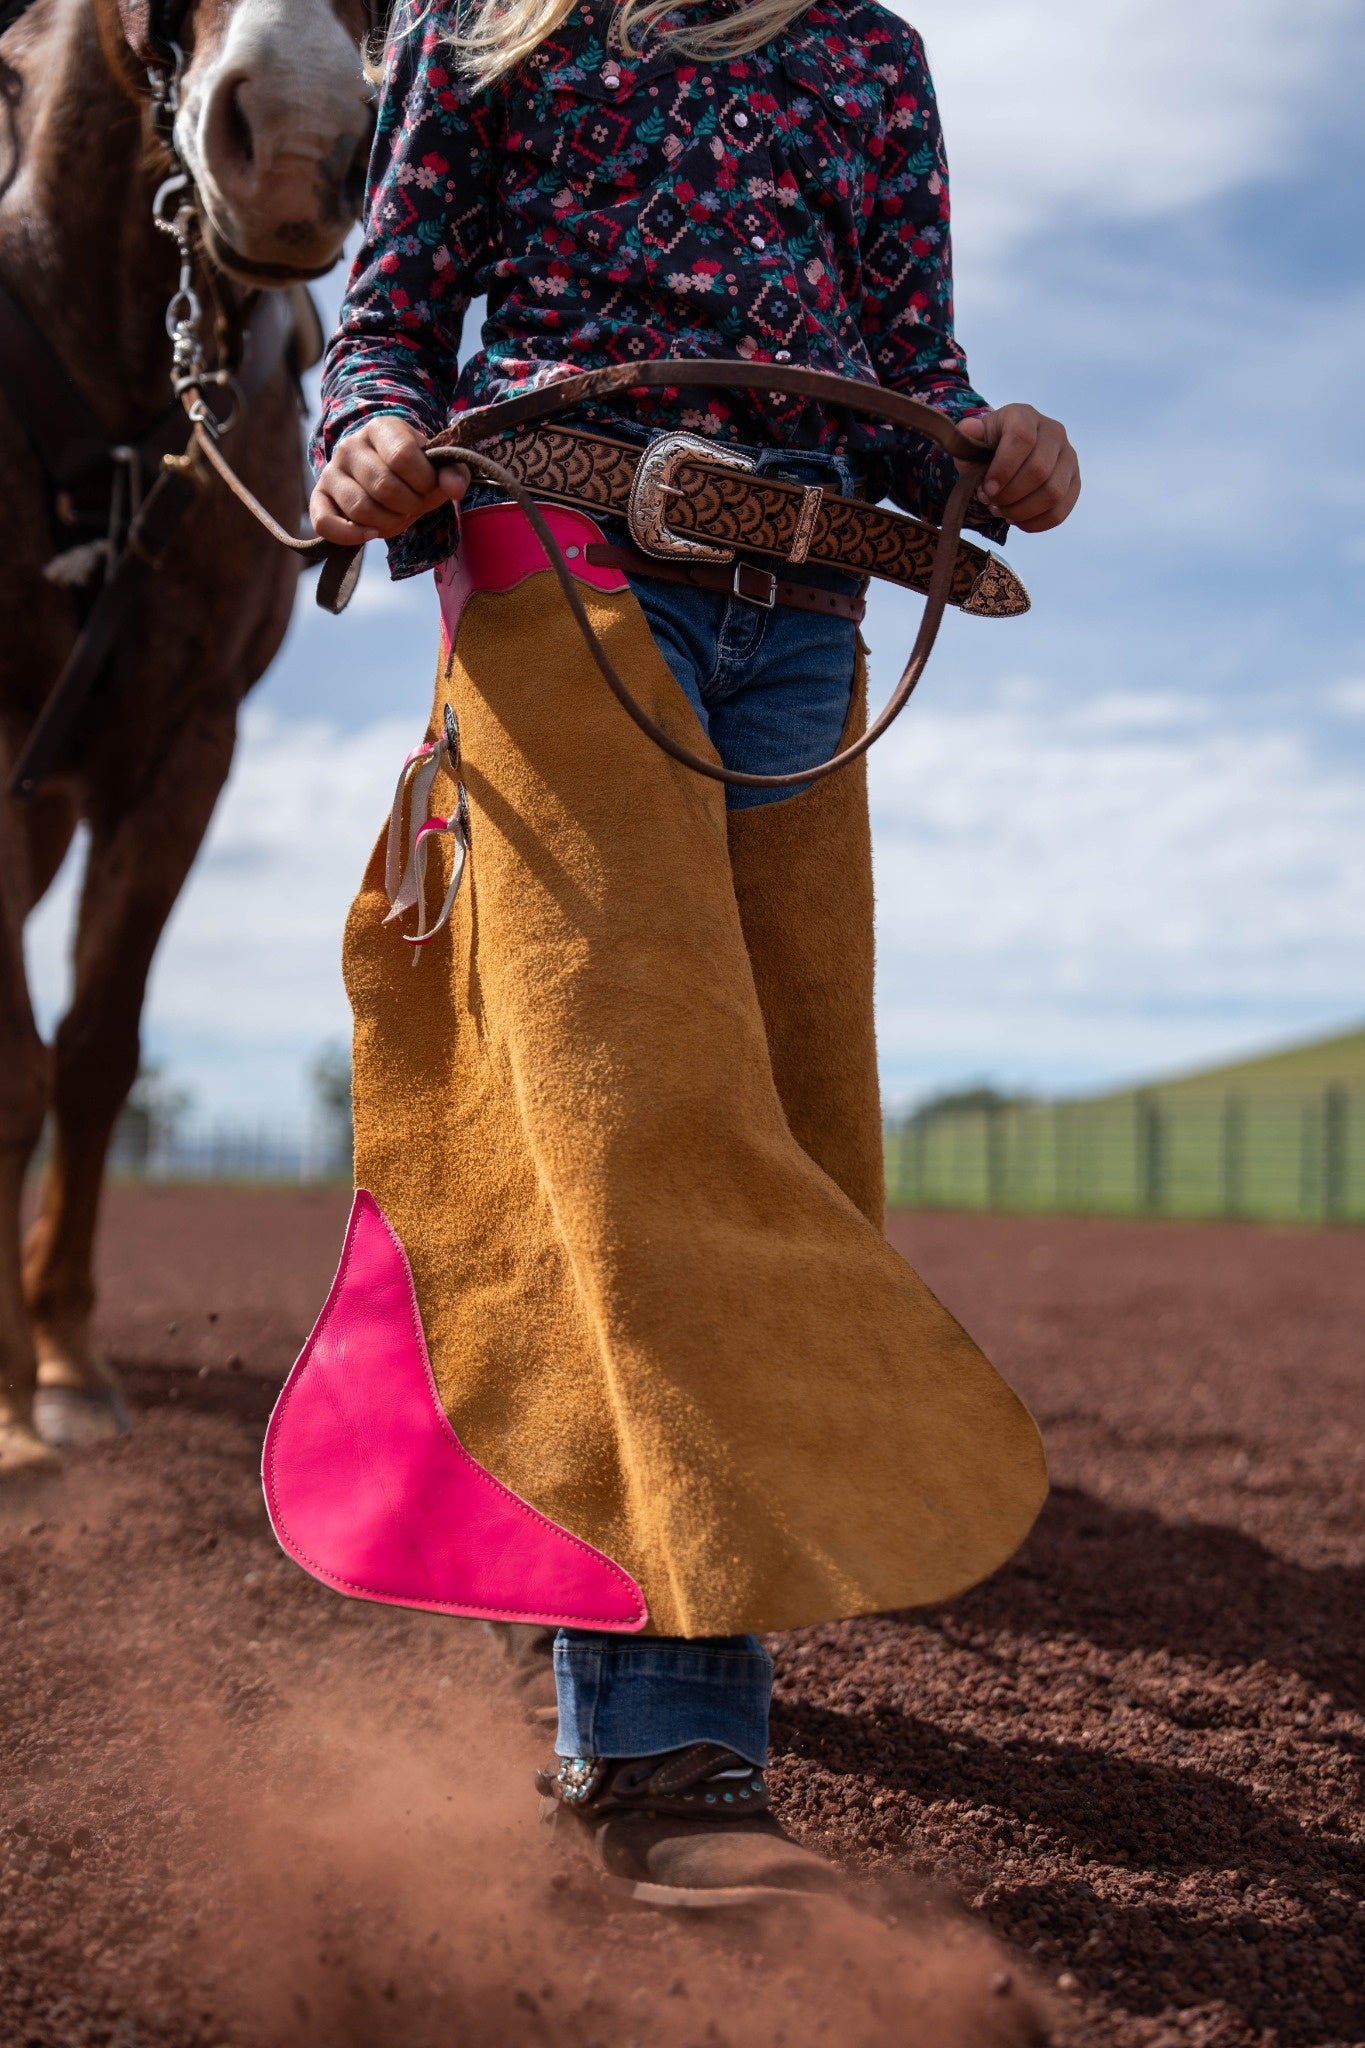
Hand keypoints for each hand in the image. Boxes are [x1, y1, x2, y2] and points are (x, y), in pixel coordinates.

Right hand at [310, 415, 469, 544]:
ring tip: (398, 517)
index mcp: (381, 428)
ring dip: (389, 524)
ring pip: (360, 508)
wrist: (381, 470)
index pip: (403, 457)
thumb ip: (453, 472)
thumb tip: (455, 488)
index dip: (425, 483)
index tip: (432, 489)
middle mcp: (350, 445)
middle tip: (417, 508)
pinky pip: (325, 524)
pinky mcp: (319, 498)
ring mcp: (331, 472)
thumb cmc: (413, 470)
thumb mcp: (437, 464)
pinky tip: (371, 534)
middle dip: (410, 507)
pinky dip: (350, 535)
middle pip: (384, 487)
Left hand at [956, 404, 1079, 531]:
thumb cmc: (989, 448)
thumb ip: (968, 437)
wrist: (1008, 455)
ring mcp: (1068, 457)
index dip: (1004, 468)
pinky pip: (1060, 511)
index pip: (1022, 438)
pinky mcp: (1074, 482)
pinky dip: (1035, 522)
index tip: (987, 489)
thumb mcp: (973, 440)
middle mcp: (1053, 432)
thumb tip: (970, 430)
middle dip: (1010, 495)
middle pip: (1039, 470)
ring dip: (1022, 511)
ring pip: (1053, 493)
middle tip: (992, 502)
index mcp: (1025, 416)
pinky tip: (1017, 520)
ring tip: (1003, 511)